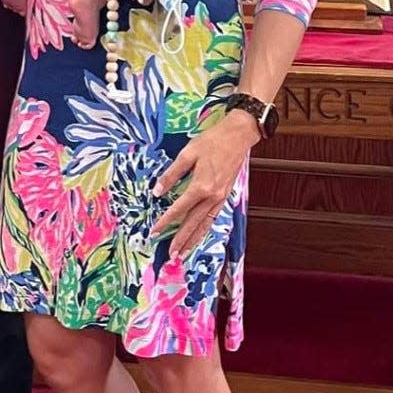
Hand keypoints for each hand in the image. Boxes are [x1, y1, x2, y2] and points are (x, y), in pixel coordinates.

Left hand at [150, 112, 257, 257]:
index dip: (165, 221)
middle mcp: (212, 196)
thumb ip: (171, 174)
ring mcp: (220, 198)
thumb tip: (157, 191)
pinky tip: (199, 235)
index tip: (154, 231)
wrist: (238, 137)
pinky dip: (205, 229)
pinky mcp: (225, 196)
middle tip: (171, 255)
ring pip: (205, 224)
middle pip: (193, 223)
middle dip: (181, 240)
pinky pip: (213, 218)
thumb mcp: (187, 154)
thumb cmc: (213, 141)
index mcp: (201, 186)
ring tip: (184, 253)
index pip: (179, 209)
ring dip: (194, 240)